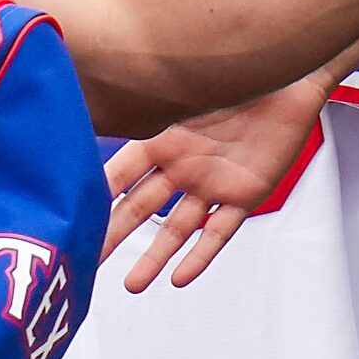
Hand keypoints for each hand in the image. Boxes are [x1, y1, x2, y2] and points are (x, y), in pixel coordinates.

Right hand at [101, 78, 330, 289]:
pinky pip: (220, 231)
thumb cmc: (237, 73)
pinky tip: (180, 277)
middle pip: (140, 208)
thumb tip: (98, 100)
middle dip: (114, 235)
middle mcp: (182, 165)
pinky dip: (201, 255)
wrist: (289, 76)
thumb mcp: (184, 91)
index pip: (119, 174)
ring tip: (133, 284)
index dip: (97, 197)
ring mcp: (212, 183)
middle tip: (88, 260)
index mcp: (161, 139)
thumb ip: (146, 106)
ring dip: (154, 256)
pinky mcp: (244, 195)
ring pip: (176, 228)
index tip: (69, 219)